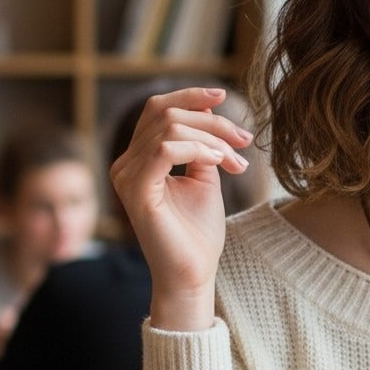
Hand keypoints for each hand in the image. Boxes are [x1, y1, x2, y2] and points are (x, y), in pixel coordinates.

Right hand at [110, 87, 251, 329]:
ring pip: (170, 127)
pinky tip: (219, 162)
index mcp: (138, 158)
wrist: (193, 273)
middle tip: (243, 140)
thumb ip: (201, 145)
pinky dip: (197, 149)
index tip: (223, 96)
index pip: (157, 109)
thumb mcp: (203, 177)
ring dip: (212, 138)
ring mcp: (126, 176)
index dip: (190, 96)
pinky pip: (164, 149)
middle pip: (165, 112)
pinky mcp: (136, 191)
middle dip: (212, 120)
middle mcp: (125, 163)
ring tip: (235, 160)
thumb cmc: (198, 232)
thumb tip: (207, 109)